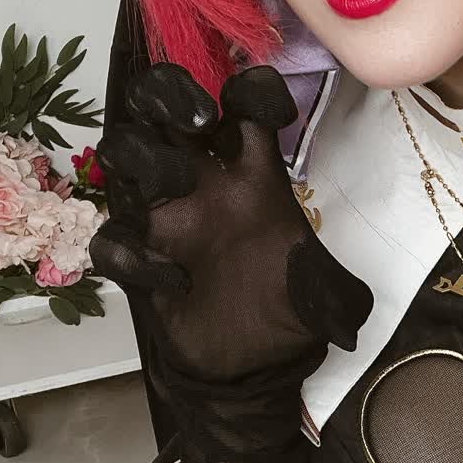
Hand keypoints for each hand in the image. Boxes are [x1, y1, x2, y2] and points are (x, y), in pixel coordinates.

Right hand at [92, 63, 372, 462]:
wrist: (250, 372)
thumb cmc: (285, 318)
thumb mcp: (326, 299)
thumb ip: (336, 288)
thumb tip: (350, 306)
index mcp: (252, 178)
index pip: (242, 105)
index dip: (251, 91)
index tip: (270, 112)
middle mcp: (204, 186)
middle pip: (164, 106)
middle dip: (173, 94)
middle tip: (201, 121)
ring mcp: (165, 218)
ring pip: (124, 150)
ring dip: (146, 156)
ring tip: (177, 186)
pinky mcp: (138, 260)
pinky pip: (112, 239)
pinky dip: (134, 253)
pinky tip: (173, 279)